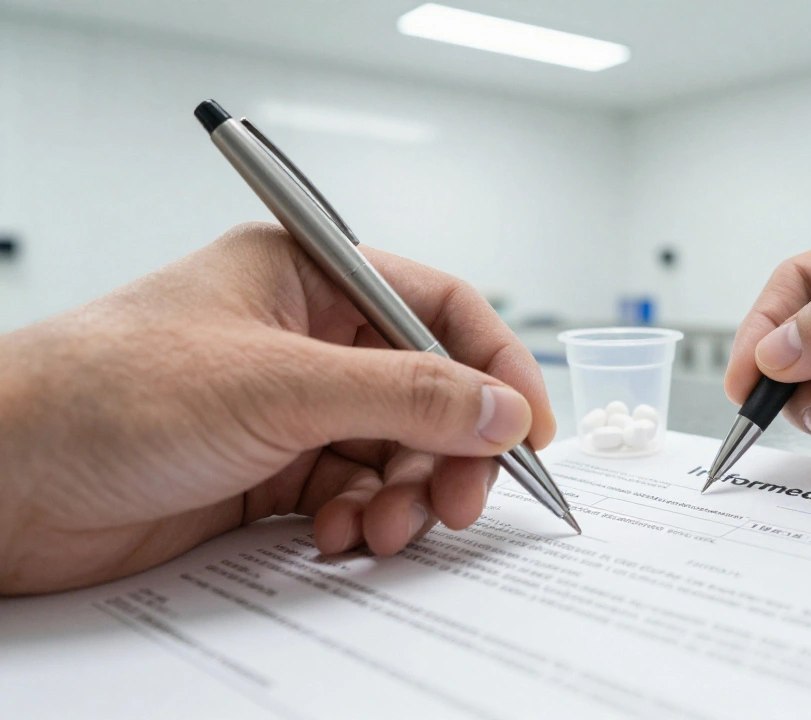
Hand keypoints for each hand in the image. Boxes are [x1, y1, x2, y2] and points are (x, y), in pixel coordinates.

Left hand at [0, 223, 554, 594]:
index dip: (495, 365)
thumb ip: (405, 396)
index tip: (530, 428)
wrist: (0, 483)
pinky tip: (333, 540)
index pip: (437, 308)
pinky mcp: (267, 471)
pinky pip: (350, 494)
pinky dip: (358, 521)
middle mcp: (305, 338)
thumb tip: (503, 408)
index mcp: (308, 277)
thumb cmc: (106, 393)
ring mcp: (287, 407)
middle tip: (460, 502)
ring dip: (403, 497)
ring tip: (381, 531)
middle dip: (450, 451)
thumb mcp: (276, 385)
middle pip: (426, 391)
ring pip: (394, 452)